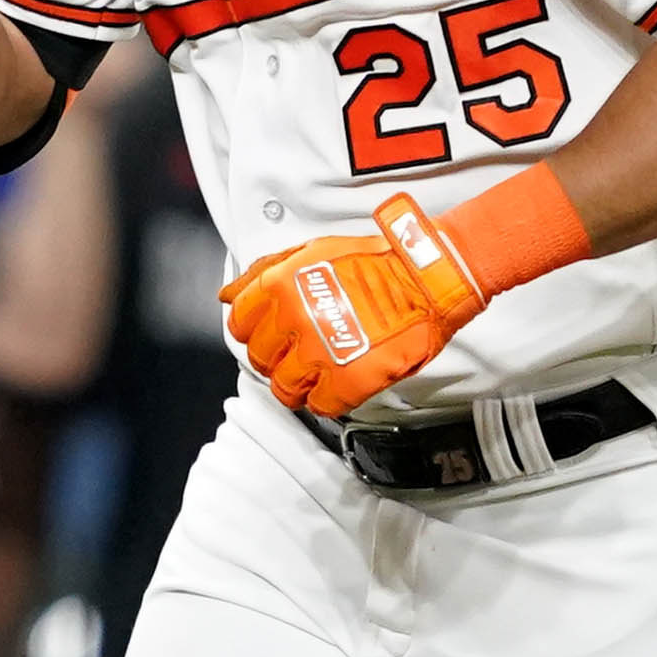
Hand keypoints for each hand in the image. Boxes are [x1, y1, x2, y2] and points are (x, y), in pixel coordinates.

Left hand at [224, 195, 489, 420]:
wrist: (428, 279)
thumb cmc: (376, 262)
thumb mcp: (312, 251)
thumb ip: (265, 272)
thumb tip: (229, 294)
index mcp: (279, 287)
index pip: (240, 326)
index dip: (256, 333)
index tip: (273, 334)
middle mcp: (292, 321)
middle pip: (261, 360)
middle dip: (277, 359)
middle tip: (301, 353)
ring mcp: (319, 354)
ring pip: (284, 389)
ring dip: (299, 384)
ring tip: (320, 372)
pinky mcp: (347, 381)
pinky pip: (320, 405)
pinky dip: (327, 400)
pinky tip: (340, 384)